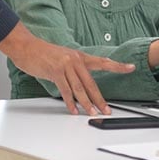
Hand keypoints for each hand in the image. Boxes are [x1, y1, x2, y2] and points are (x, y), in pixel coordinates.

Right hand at [0, 24, 135, 114]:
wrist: (27, 46)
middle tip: (107, 109)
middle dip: (100, 98)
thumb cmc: (44, 54)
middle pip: (92, 82)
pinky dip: (70, 102)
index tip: (131, 67)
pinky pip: (65, 90)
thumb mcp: (63, 58)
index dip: (117, 65)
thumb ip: (73, 70)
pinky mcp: (55, 71)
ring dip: (86, 103)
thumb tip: (81, 85)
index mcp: (80, 56)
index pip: (103, 61)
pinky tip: (74, 110)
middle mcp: (75, 59)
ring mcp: (65, 65)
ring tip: (92, 113)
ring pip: (80, 88)